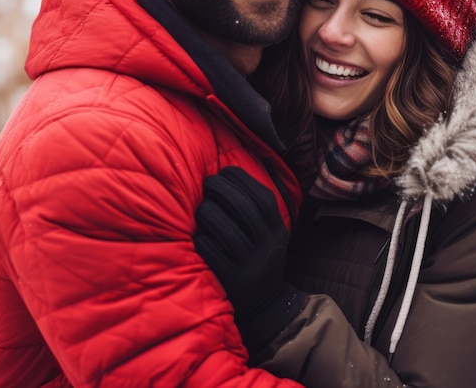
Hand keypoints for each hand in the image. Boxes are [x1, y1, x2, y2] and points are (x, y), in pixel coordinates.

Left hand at [194, 167, 304, 355]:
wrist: (266, 304)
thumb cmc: (259, 256)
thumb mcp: (270, 233)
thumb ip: (257, 208)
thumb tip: (230, 173)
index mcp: (278, 229)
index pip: (262, 197)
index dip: (241, 180)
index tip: (223, 171)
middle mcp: (268, 245)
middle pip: (244, 208)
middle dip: (222, 189)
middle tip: (207, 183)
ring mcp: (252, 264)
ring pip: (227, 231)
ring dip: (209, 213)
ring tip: (201, 208)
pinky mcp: (235, 281)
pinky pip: (214, 254)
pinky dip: (203, 241)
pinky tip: (198, 235)